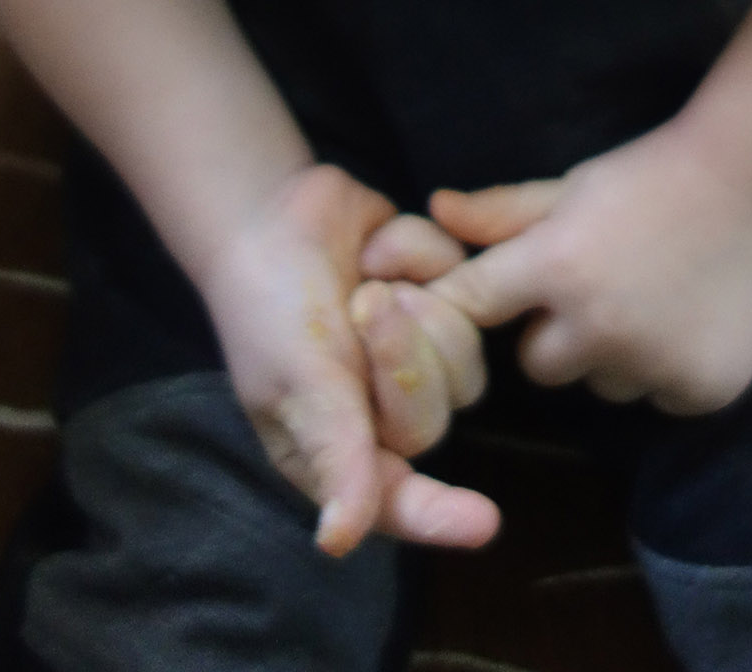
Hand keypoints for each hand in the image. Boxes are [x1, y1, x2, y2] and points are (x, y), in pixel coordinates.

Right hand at [199, 165, 499, 556]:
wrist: (270, 210)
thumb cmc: (267, 306)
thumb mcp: (297, 380)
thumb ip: (334, 452)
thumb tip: (338, 542)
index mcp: (340, 449)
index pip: (396, 502)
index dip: (439, 517)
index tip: (484, 523)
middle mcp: (382, 410)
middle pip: (437, 413)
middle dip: (402, 353)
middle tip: (365, 304)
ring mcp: (414, 350)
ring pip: (464, 351)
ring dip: (417, 303)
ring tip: (370, 279)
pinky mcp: (437, 291)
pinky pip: (463, 282)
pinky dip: (417, 254)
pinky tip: (377, 246)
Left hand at [427, 117, 751, 415]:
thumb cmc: (654, 172)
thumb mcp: (573, 184)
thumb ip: (502, 212)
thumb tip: (433, 212)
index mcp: (556, 266)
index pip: (474, 305)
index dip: (467, 305)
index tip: (478, 303)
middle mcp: (598, 325)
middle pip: (538, 366)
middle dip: (555, 334)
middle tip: (597, 288)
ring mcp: (653, 365)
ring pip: (604, 385)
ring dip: (616, 354)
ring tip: (654, 297)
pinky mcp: (701, 391)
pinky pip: (660, 397)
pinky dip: (669, 370)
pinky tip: (693, 318)